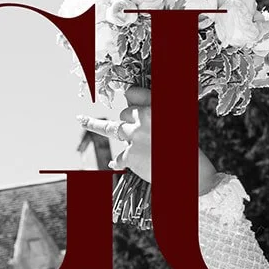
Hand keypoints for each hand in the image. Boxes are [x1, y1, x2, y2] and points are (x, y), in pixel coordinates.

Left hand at [78, 86, 217, 192]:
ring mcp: (136, 136)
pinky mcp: (130, 155)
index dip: (129, 97)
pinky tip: (115, 164)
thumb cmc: (184, 149)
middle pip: (123, 114)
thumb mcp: (175, 123)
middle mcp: (145, 117)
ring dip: (102, 127)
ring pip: (114, 129)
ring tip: (81, 119)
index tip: (124, 95)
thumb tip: (130, 99)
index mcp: (158, 106)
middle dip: (125, 123)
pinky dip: (118, 162)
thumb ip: (154, 112)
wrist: (187, 174)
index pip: (134, 94)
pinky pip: (119, 157)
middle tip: (134, 133)